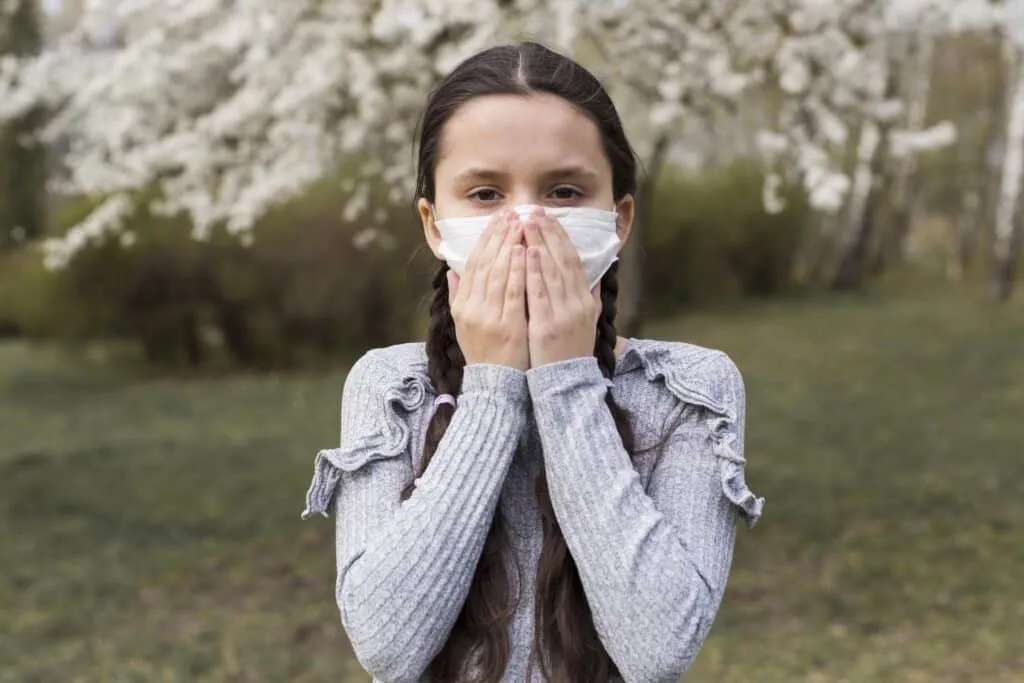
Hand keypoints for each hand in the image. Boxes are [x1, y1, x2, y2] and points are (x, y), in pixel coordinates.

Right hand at [449, 210, 528, 369]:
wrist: (495, 386)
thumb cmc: (485, 353)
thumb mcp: (463, 325)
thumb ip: (458, 296)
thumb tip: (453, 271)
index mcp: (463, 306)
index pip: (474, 264)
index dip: (486, 239)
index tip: (498, 219)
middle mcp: (472, 309)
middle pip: (485, 264)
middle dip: (499, 235)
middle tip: (512, 213)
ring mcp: (489, 318)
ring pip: (498, 273)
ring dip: (509, 245)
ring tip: (520, 224)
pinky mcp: (508, 327)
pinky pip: (513, 293)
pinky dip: (518, 270)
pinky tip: (525, 252)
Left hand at [522, 207, 600, 366]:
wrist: (566, 385)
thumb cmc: (571, 353)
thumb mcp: (588, 324)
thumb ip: (591, 299)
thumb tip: (595, 278)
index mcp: (585, 301)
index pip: (573, 261)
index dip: (561, 237)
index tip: (549, 217)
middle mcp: (577, 304)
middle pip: (562, 261)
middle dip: (548, 233)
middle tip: (534, 211)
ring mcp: (563, 315)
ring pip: (551, 272)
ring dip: (539, 244)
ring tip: (527, 223)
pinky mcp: (547, 326)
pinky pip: (539, 294)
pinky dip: (534, 271)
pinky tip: (528, 253)